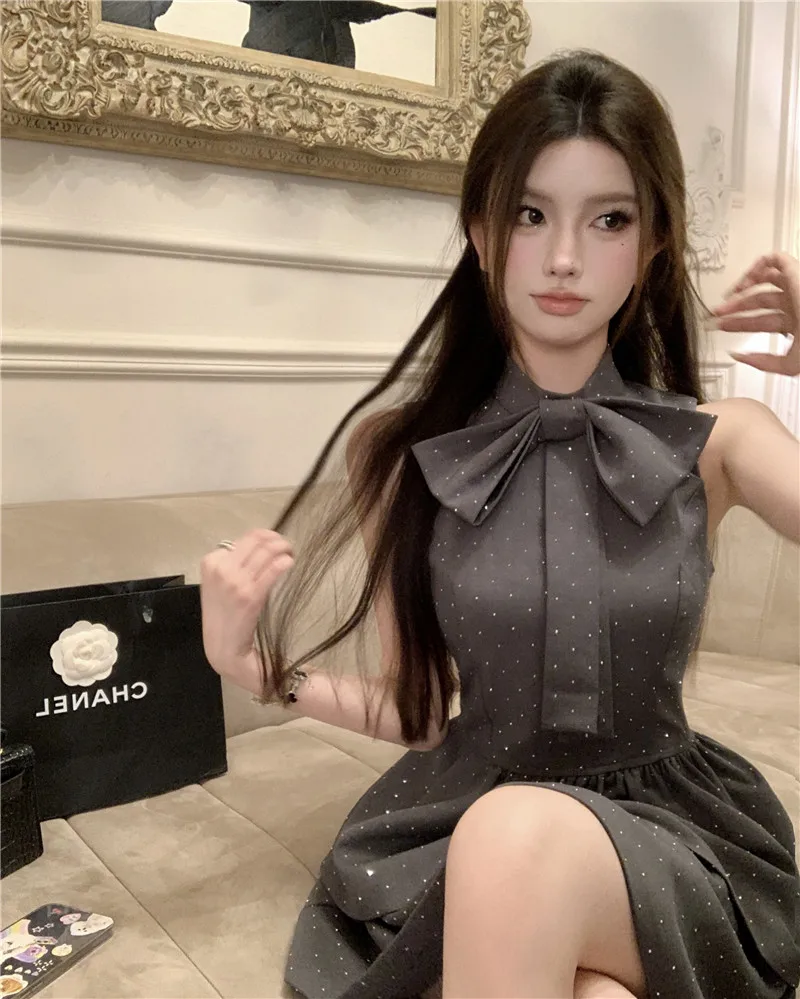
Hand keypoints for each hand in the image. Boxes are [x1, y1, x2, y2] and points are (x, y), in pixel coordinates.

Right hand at [200, 529, 293, 684]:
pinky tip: (290, 563)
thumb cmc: (223, 617)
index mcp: (210, 562)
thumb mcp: (218, 585)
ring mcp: (235, 582)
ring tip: (290, 554)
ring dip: (284, 549)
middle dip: (276, 540)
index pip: (245, 538)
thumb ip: (232, 565)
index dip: (264, 538)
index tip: (274, 543)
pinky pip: (274, 569)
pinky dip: (285, 562)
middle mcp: (221, 569)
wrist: (223, 649)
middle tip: (287, 547)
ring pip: (267, 551)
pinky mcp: (251, 596)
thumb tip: (260, 546)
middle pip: (257, 541)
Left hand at [710, 251, 798, 375]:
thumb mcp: (791, 364)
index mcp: (797, 322)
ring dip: (741, 290)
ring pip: (764, 281)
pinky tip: (744, 283)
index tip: (723, 328)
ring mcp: (796, 286)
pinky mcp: (796, 271)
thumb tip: (740, 357)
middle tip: (716, 315)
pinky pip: (775, 260)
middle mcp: (796, 303)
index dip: (741, 325)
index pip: (764, 321)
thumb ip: (765, 363)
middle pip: (760, 302)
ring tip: (725, 300)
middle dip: (735, 309)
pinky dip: (757, 268)